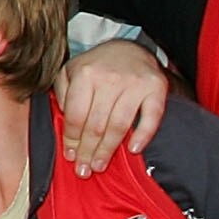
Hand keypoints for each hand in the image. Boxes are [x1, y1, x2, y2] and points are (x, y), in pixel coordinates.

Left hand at [57, 39, 167, 174]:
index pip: (76, 115)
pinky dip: (143, 135)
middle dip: (88, 151)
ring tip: (99, 166)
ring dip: (108, 150)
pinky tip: (134, 150)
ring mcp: (135, 83)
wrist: (130, 48)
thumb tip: (65, 121)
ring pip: (119, 125)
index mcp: (85, 74)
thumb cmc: (97, 67)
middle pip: (96, 124)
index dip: (72, 139)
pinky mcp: (156, 88)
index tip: (70, 155)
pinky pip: (152, 116)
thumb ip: (62, 93)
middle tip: (84, 170)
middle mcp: (110, 78)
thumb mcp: (71, 71)